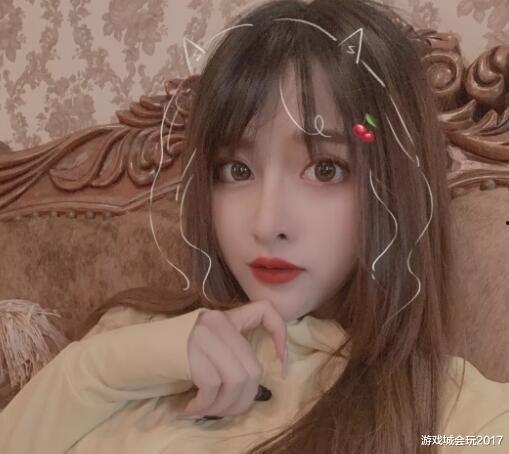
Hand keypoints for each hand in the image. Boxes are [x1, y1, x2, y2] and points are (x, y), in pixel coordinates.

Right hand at [179, 300, 287, 417]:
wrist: (129, 355)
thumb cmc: (169, 359)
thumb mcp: (206, 351)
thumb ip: (229, 356)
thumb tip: (254, 387)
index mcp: (225, 318)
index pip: (266, 311)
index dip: (281, 337)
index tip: (280, 366)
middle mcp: (218, 322)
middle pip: (252, 369)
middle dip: (242, 401)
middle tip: (222, 411)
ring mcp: (205, 335)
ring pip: (237, 381)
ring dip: (223, 407)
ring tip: (204, 411)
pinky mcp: (191, 351)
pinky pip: (213, 388)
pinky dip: (204, 407)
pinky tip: (190, 410)